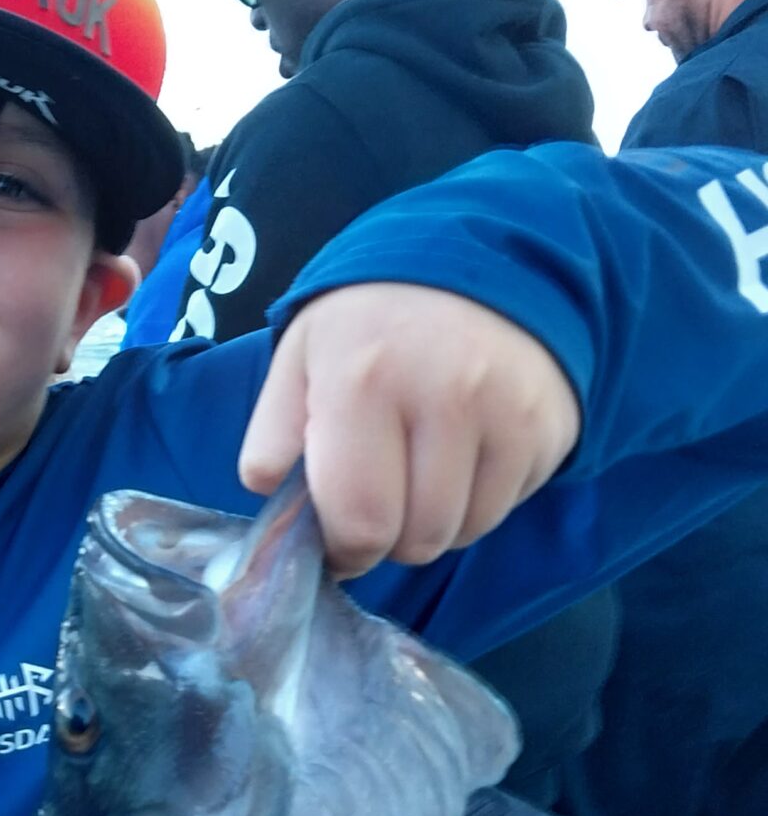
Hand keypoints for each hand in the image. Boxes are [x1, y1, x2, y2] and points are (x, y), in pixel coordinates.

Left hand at [238, 282, 581, 577]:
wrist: (479, 265)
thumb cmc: (373, 324)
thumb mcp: (302, 356)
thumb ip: (273, 432)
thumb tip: (267, 493)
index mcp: (364, 382)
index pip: (359, 520)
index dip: (344, 550)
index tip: (337, 541)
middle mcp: (444, 396)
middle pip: (416, 539)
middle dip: (388, 541)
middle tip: (379, 506)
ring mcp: (506, 413)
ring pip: (463, 532)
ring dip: (434, 524)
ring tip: (420, 473)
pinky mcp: (549, 427)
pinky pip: (506, 508)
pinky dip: (478, 501)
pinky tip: (465, 455)